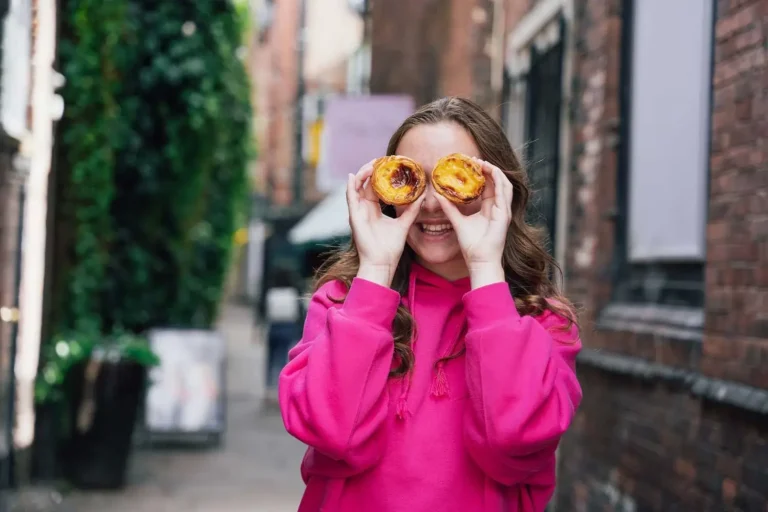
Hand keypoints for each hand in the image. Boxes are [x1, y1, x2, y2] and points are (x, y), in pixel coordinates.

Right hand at [347, 160, 424, 286]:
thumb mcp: (404, 224)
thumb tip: (423, 196)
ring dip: (362, 174)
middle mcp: (365, 208)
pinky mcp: (354, 217)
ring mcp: (358, 212)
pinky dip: (351, 186)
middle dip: (372, 170)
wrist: (383, 262)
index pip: (376, 187)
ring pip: (357, 187)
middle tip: (381, 160)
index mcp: (375, 209)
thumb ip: (412, 210)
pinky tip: (353, 176)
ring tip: (371, 165)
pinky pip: (350, 198)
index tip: (389, 164)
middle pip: (366, 184)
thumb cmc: (391, 248)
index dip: (380, 175)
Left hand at [434, 159, 512, 287]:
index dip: (482, 173)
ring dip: (495, 171)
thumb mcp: (457, 221)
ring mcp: (503, 210)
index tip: (470, 164)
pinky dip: (499, 180)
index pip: (489, 185)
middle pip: (497, 182)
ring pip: (504, 184)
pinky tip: (491, 171)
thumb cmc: (471, 245)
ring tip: (482, 162)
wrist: (479, 260)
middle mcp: (499, 207)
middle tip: (474, 160)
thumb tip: (438, 195)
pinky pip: (504, 192)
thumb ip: (449, 208)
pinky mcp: (504, 214)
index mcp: (490, 208)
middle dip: (488, 168)